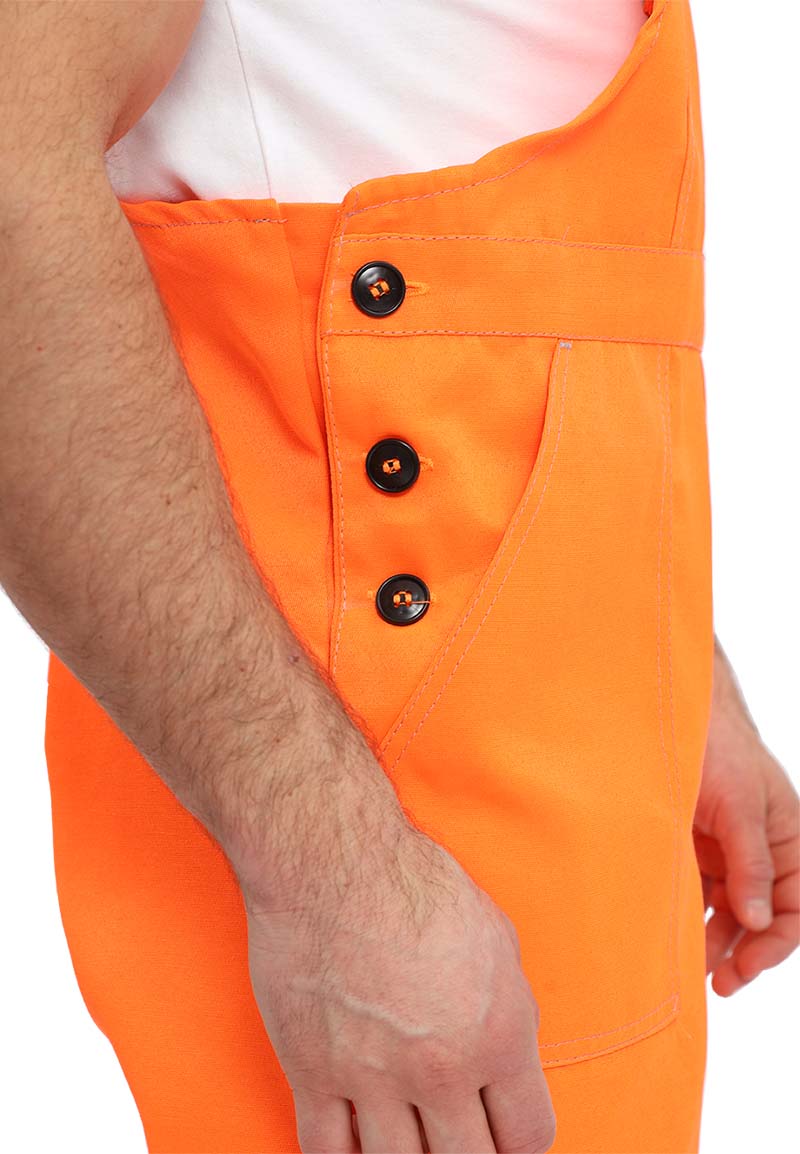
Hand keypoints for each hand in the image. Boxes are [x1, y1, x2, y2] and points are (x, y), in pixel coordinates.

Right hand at [241, 819, 555, 1153]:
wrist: (333, 860)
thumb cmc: (416, 885)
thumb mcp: (496, 941)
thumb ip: (509, 1014)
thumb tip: (506, 1066)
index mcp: (498, 1034)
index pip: (528, 1137)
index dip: (518, 1142)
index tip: (502, 1134)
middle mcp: (440, 1069)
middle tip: (454, 1133)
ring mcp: (373, 1077)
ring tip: (406, 1131)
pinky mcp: (312, 1072)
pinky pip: (325, 1153)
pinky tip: (353, 1136)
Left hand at [693, 637, 798, 995]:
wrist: (673, 715)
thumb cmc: (719, 748)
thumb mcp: (741, 806)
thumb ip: (751, 863)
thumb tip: (759, 921)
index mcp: (790, 839)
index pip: (796, 908)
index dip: (776, 943)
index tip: (747, 968)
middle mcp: (763, 850)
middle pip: (763, 917)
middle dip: (745, 952)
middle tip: (719, 984)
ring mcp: (728, 850)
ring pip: (730, 911)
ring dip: (716, 940)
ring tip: (693, 968)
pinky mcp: (696, 848)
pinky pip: (700, 892)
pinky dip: (691, 915)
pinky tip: (675, 934)